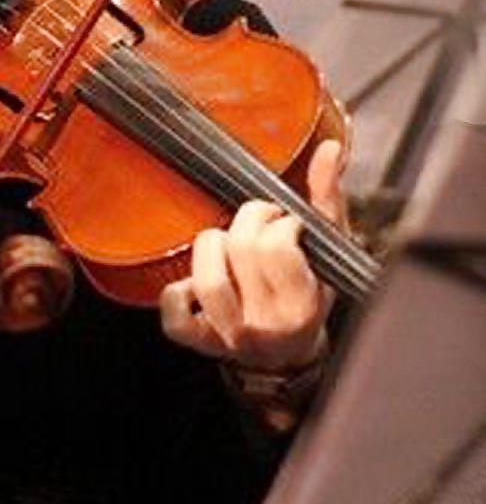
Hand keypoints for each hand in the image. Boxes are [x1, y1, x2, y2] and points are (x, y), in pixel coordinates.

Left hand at [160, 139, 344, 370]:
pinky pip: (174, 311)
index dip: (279, 222)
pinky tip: (196, 282)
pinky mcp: (197, 340)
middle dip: (250, 220)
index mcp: (301, 305)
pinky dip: (177, 291)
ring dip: (213, 248)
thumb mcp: (327, 252)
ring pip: (206, 277)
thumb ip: (327, 197)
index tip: (287, 224)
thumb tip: (329, 147)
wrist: (285, 357)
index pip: (278, 246)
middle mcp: (264, 326)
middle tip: (260, 224)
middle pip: (241, 249)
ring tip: (229, 245)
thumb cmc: (309, 296)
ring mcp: (228, 335)